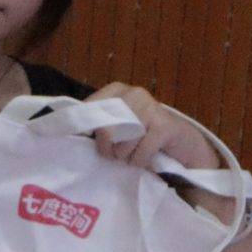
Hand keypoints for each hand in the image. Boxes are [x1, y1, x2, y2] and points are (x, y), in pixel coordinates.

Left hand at [88, 83, 216, 171]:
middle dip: (106, 148)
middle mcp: (134, 93)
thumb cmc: (142, 136)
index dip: (85, 129)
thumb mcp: (117, 125)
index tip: (88, 140)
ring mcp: (152, 108)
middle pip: (104, 129)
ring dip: (124, 157)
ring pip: (121, 143)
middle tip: (113, 155)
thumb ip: (97, 123)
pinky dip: (139, 161)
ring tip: (131, 155)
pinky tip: (145, 159)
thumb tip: (68, 132)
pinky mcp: (165, 126)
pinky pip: (139, 153)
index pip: (89, 109)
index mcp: (117, 90)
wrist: (183, 145)